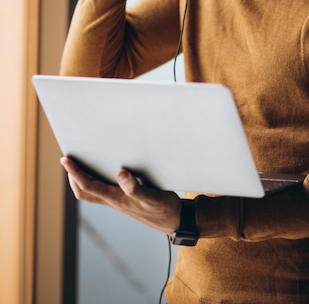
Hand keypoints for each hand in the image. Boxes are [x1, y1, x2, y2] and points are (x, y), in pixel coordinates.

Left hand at [60, 157, 181, 233]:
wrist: (173, 220)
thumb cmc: (163, 209)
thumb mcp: (152, 197)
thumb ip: (135, 188)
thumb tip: (120, 173)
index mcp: (116, 199)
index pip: (88, 186)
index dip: (75, 172)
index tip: (66, 159)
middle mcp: (113, 201)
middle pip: (83, 192)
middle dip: (72, 177)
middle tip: (68, 160)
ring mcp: (117, 202)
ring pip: (91, 193)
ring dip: (81, 180)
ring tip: (79, 164)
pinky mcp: (124, 200)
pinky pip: (102, 192)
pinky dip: (94, 181)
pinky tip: (101, 172)